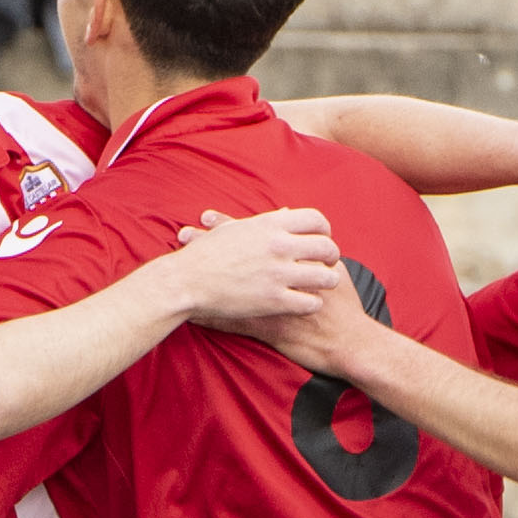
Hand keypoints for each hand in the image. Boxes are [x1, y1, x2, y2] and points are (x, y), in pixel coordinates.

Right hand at [157, 205, 340, 329]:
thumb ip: (267, 222)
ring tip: (320, 286)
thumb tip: (288, 213)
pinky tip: (304, 303)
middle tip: (326, 265)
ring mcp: (278, 273)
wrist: (185, 281)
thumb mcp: (237, 229)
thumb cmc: (207, 254)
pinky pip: (311, 302)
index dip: (325, 231)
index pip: (317, 220)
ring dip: (327, 281)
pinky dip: (312, 304)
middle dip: (331, 257)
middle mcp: (278, 245)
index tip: (321, 241)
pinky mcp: (274, 300)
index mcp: (270, 225)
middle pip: (327, 247)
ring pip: (326, 276)